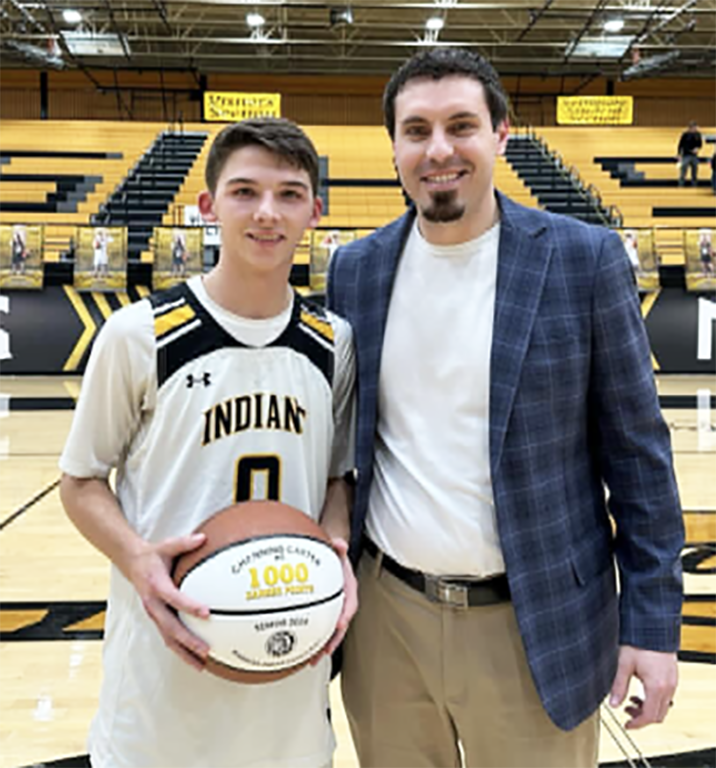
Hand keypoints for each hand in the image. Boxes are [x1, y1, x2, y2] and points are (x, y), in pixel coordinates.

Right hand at [127, 533, 210, 669]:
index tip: (206, 613)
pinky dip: (180, 650)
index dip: (189, 606)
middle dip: (188, 640)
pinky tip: (195, 659)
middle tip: (206, 649)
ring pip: (168, 638)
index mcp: (156, 585)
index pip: (174, 598)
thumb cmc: (153, 555)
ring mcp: (154, 614)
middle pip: (170, 627)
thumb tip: (203, 538)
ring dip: (184, 652)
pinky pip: (168, 638)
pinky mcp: (156, 619)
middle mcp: (153, 604)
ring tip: (202, 665)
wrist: (131, 563)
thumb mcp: (167, 546)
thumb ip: (185, 543)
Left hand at [311, 537, 357, 662]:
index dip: (345, 616)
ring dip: (322, 647)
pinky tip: (299, 649)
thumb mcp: (337, 550)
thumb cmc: (333, 555)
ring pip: (329, 632)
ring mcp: (332, 610)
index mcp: (349, 589)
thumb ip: (338, 547)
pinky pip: (318, 628)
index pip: (351, 605)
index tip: (339, 625)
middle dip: (332, 641)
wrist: (331, 557)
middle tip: (323, 653)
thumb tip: (339, 543)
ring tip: (311, 661)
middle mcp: (342, 603)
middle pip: (340, 626)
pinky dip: (311, 639)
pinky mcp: (322, 614)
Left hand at [609, 645, 677, 728]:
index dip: (637, 723)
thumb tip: (613, 704)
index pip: (649, 716)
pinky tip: (641, 689)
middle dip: (642, 717)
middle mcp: (668, 687)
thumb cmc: (638, 642)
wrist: (652, 626)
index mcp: (656, 687)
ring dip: (648, 708)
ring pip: (663, 706)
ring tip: (632, 699)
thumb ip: (619, 686)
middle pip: (658, 715)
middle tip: (626, 711)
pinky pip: (666, 696)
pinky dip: (654, 699)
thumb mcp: (624, 664)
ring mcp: (672, 682)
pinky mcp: (672, 676)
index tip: (626, 725)